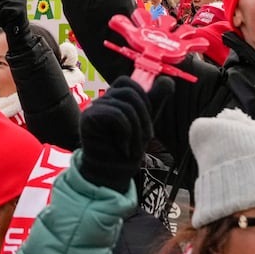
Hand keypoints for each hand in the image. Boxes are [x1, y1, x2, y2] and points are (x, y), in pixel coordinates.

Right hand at [77, 76, 171, 191]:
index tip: (147, 120)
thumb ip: (155, 100)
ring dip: (137, 130)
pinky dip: (126, 133)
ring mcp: (92, 109)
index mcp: (113, 98)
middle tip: (146, 137)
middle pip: (129, 92)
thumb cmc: (128, 148)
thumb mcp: (146, 121)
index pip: (128, 82)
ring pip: (125, 106)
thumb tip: (167, 80)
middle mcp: (101, 101)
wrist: (112, 173)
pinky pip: (116, 115)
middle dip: (145, 116)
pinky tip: (123, 147)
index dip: (143, 97)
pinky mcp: (87, 119)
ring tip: (134, 147)